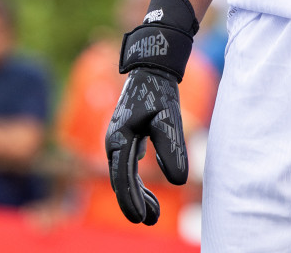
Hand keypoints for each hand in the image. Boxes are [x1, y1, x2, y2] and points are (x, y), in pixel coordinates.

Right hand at [104, 68, 188, 224]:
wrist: (150, 68)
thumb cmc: (159, 92)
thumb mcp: (168, 119)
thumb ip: (172, 149)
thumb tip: (177, 182)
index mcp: (119, 139)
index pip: (123, 178)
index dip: (132, 200)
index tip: (142, 219)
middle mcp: (114, 142)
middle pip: (121, 181)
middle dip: (135, 203)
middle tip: (151, 221)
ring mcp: (118, 141)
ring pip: (124, 176)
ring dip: (138, 195)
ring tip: (154, 215)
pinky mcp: (126, 139)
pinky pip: (128, 167)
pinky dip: (138, 183)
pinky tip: (149, 195)